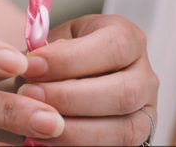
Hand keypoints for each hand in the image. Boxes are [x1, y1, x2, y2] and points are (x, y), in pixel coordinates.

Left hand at [18, 15, 158, 145]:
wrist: (87, 75)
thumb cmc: (72, 53)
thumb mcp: (62, 38)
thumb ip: (51, 48)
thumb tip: (31, 65)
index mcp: (129, 39)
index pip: (113, 47)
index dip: (70, 58)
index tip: (31, 65)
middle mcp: (145, 76)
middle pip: (122, 93)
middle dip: (70, 97)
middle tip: (29, 94)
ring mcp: (146, 112)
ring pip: (122, 130)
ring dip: (73, 129)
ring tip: (36, 120)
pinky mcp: (138, 140)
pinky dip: (77, 145)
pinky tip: (48, 137)